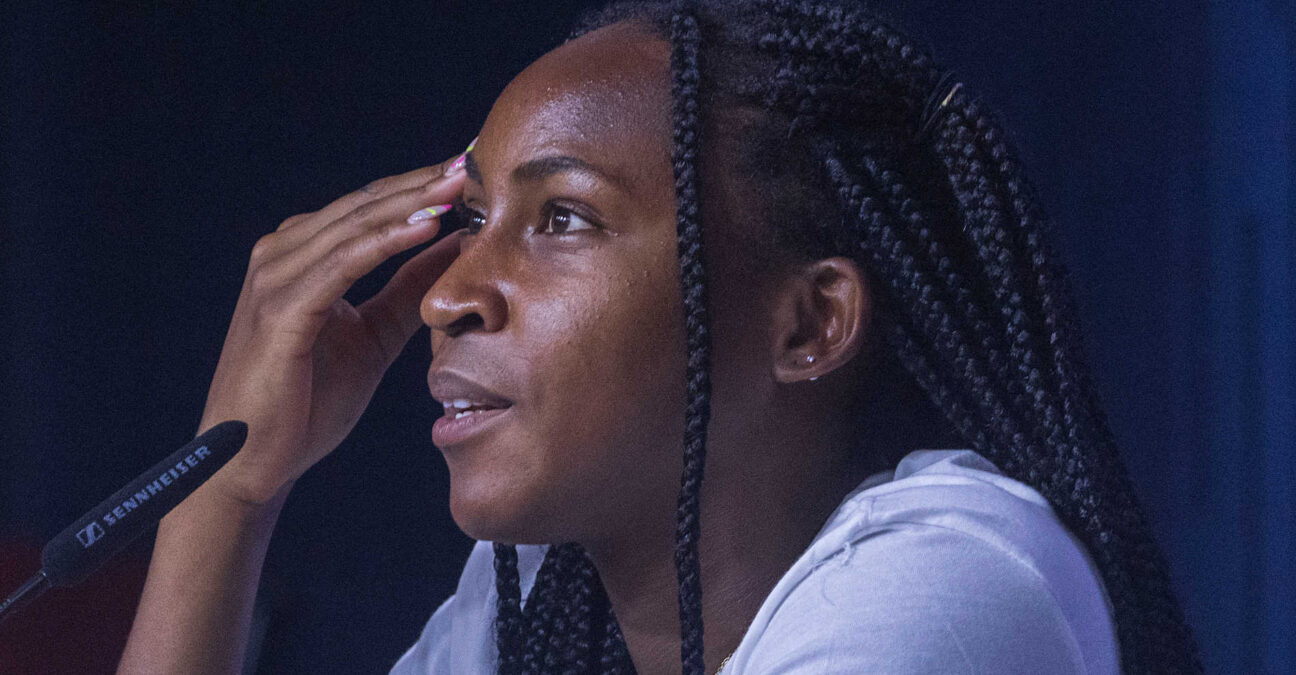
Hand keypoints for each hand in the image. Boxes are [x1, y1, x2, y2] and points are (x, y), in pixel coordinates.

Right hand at [195, 155, 466, 504]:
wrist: (252, 461)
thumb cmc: (306, 402)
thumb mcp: (373, 337)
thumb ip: (406, 290)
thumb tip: (452, 248)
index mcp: (301, 258)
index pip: (369, 209)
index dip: (421, 188)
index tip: (473, 169)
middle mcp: (282, 256)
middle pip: (365, 205)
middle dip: (423, 182)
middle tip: (475, 159)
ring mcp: (275, 278)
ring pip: (355, 225)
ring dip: (412, 202)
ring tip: (462, 183)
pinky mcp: (280, 310)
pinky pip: (343, 264)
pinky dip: (386, 241)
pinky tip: (427, 227)